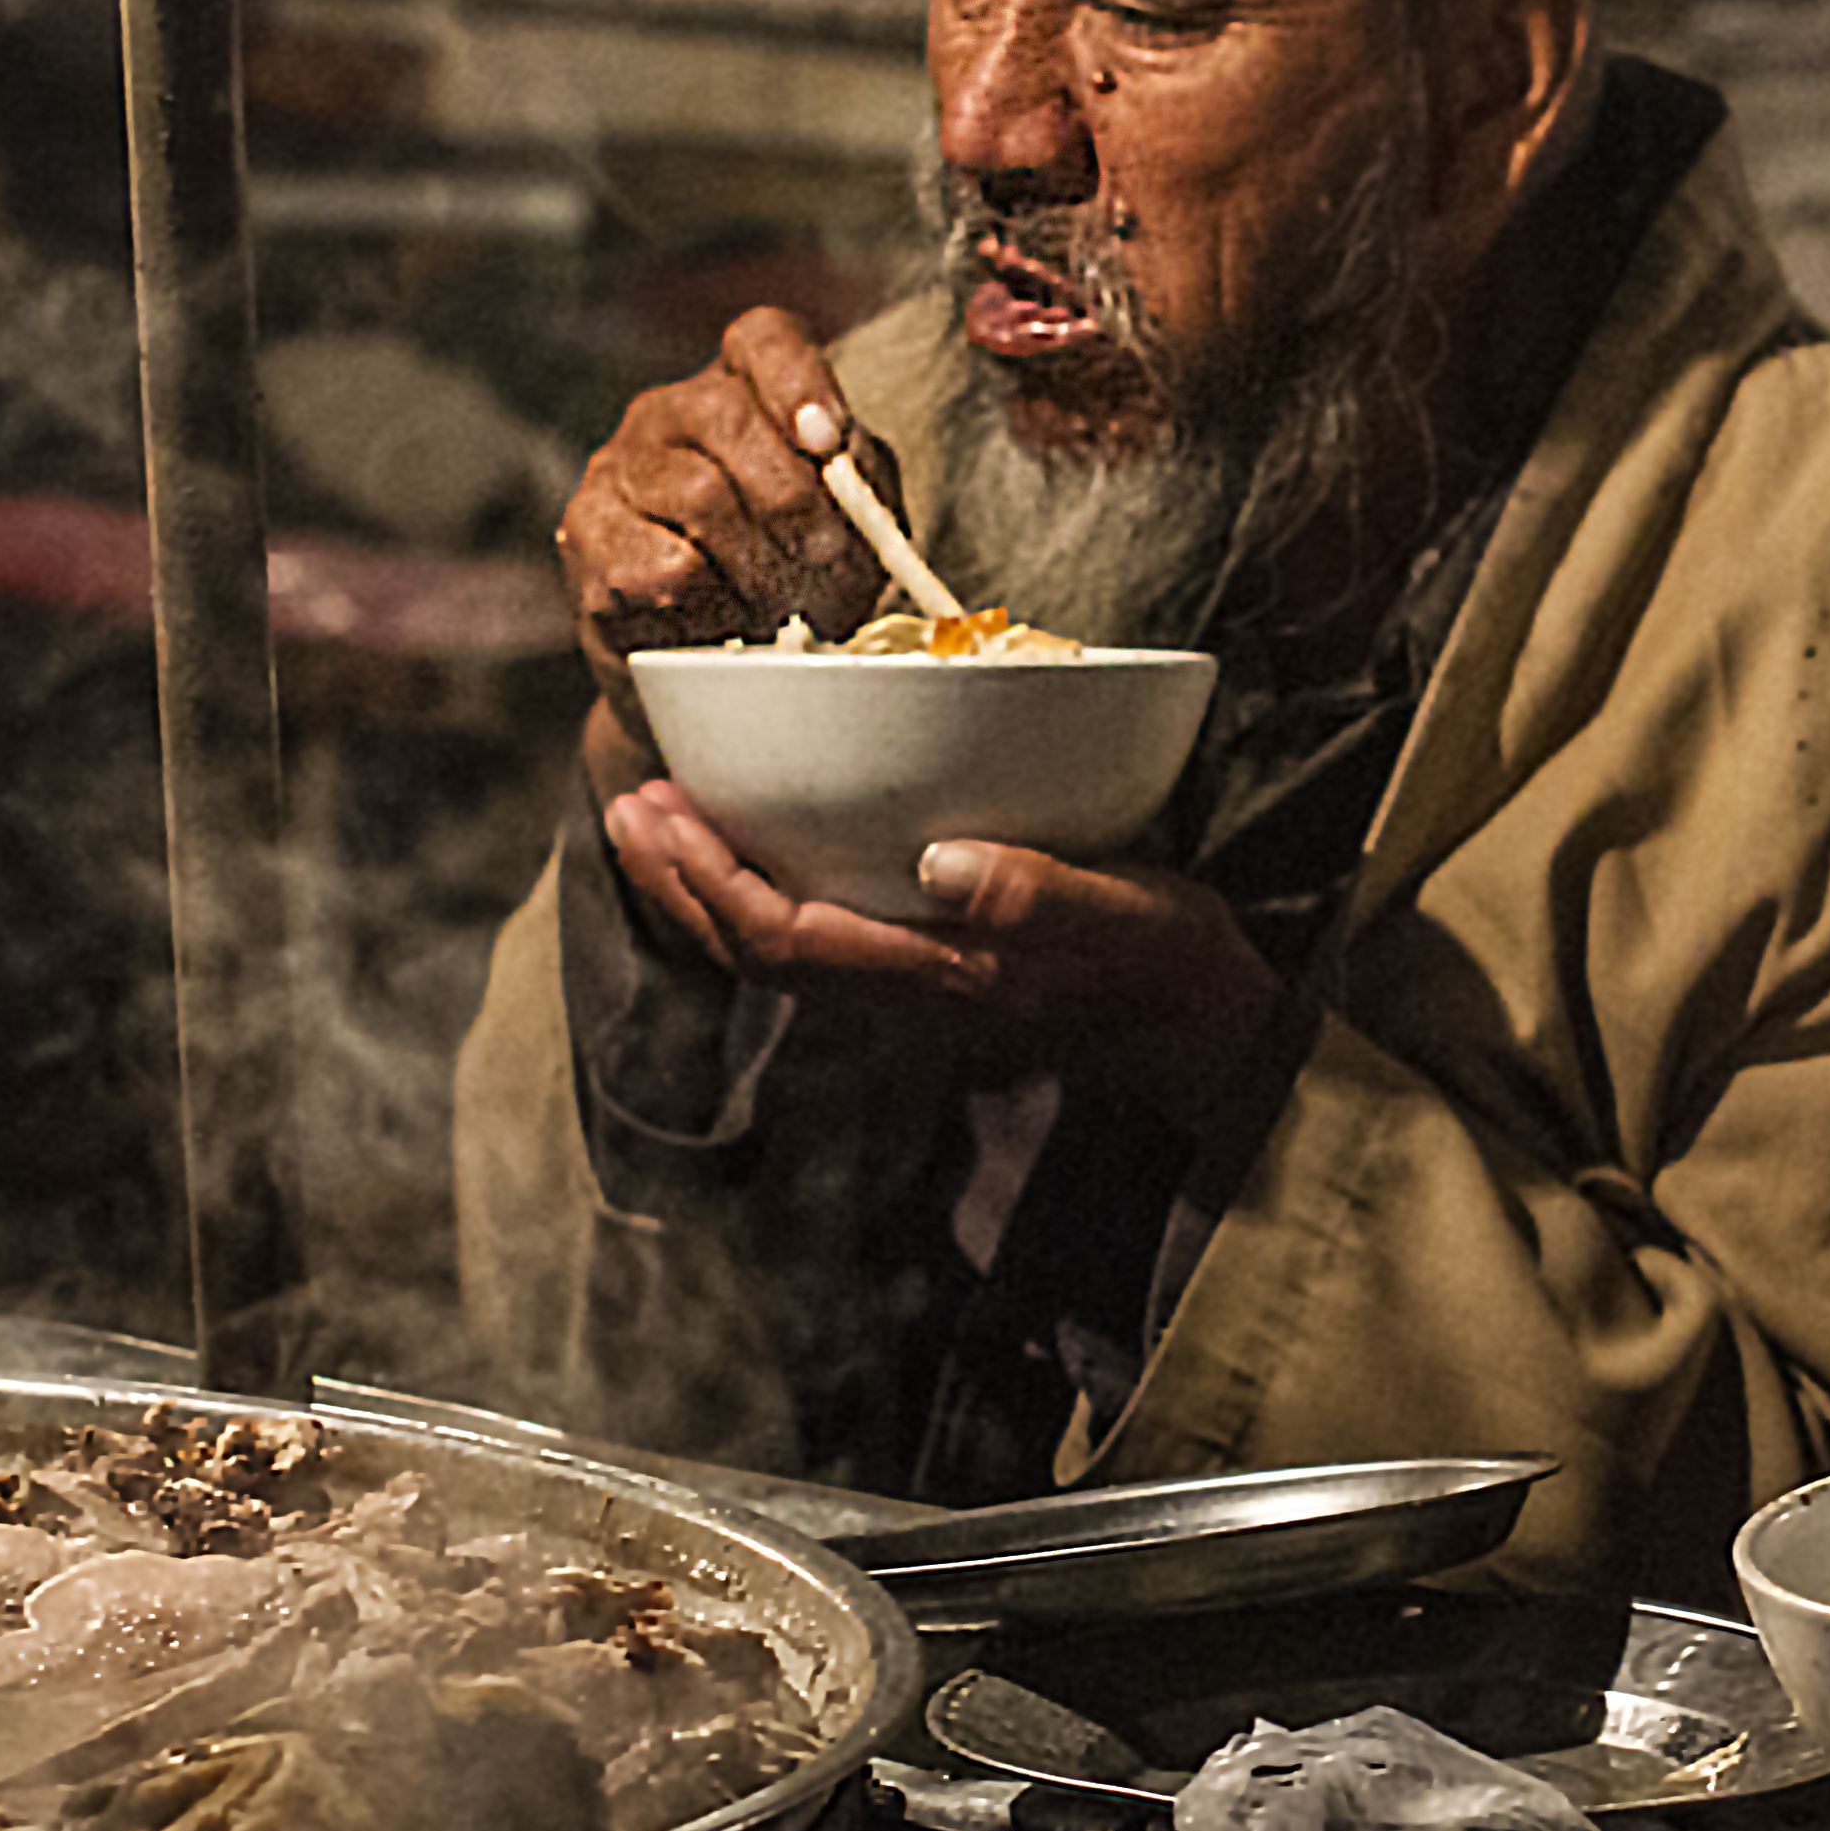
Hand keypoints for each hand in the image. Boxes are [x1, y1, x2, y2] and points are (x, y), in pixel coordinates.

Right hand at [554, 308, 887, 718]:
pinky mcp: (586, 538)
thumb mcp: (847, 520)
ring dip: (759, 566)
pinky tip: (724, 627)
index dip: (800, 380)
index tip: (827, 439)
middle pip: (729, 418)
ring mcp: (616, 470)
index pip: (764, 338)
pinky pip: (662, 569)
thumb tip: (841, 462)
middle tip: (824, 562)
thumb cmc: (791, 577)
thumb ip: (858, 481)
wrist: (712, 672)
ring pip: (699, 495)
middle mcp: (667, 414)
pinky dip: (712, 609)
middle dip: (794, 501)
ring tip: (780, 608)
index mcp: (738, 390)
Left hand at [607, 784, 1287, 1126]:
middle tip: (630, 802)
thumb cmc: (1166, 955)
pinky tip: (737, 859)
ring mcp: (904, 1003)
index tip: (664, 810)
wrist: (1199, 1027)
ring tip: (655, 823)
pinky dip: (749, 903)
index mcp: (941, 978)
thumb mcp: (1126, 910)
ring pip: (770, 961)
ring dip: (702, 894)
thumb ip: (1037, 890)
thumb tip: (940, 860)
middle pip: (755, 956)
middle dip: (681, 882)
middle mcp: (904, 1002)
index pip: (790, 939)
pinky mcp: (915, 986)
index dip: (713, 880)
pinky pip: (803, 952)